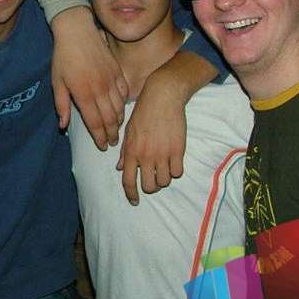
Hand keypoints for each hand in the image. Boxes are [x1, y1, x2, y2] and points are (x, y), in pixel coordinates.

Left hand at [50, 7, 127, 148]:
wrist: (77, 31)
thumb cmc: (63, 57)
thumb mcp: (57, 82)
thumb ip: (61, 105)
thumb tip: (63, 126)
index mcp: (83, 93)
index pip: (94, 122)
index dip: (99, 137)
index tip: (102, 146)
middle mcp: (99, 89)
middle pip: (110, 119)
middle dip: (112, 134)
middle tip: (112, 143)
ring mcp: (111, 79)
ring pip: (120, 107)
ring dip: (119, 122)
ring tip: (117, 130)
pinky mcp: (117, 71)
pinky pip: (124, 92)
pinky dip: (124, 104)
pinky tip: (121, 110)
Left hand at [119, 75, 186, 204]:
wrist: (162, 98)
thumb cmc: (143, 113)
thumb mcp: (128, 131)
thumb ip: (125, 152)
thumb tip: (120, 168)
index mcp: (132, 151)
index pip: (128, 181)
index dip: (131, 194)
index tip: (135, 201)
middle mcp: (146, 155)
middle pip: (149, 186)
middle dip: (151, 186)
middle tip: (153, 178)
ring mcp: (163, 154)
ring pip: (165, 181)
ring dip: (164, 178)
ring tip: (163, 168)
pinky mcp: (178, 150)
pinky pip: (178, 172)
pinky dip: (175, 170)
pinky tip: (173, 162)